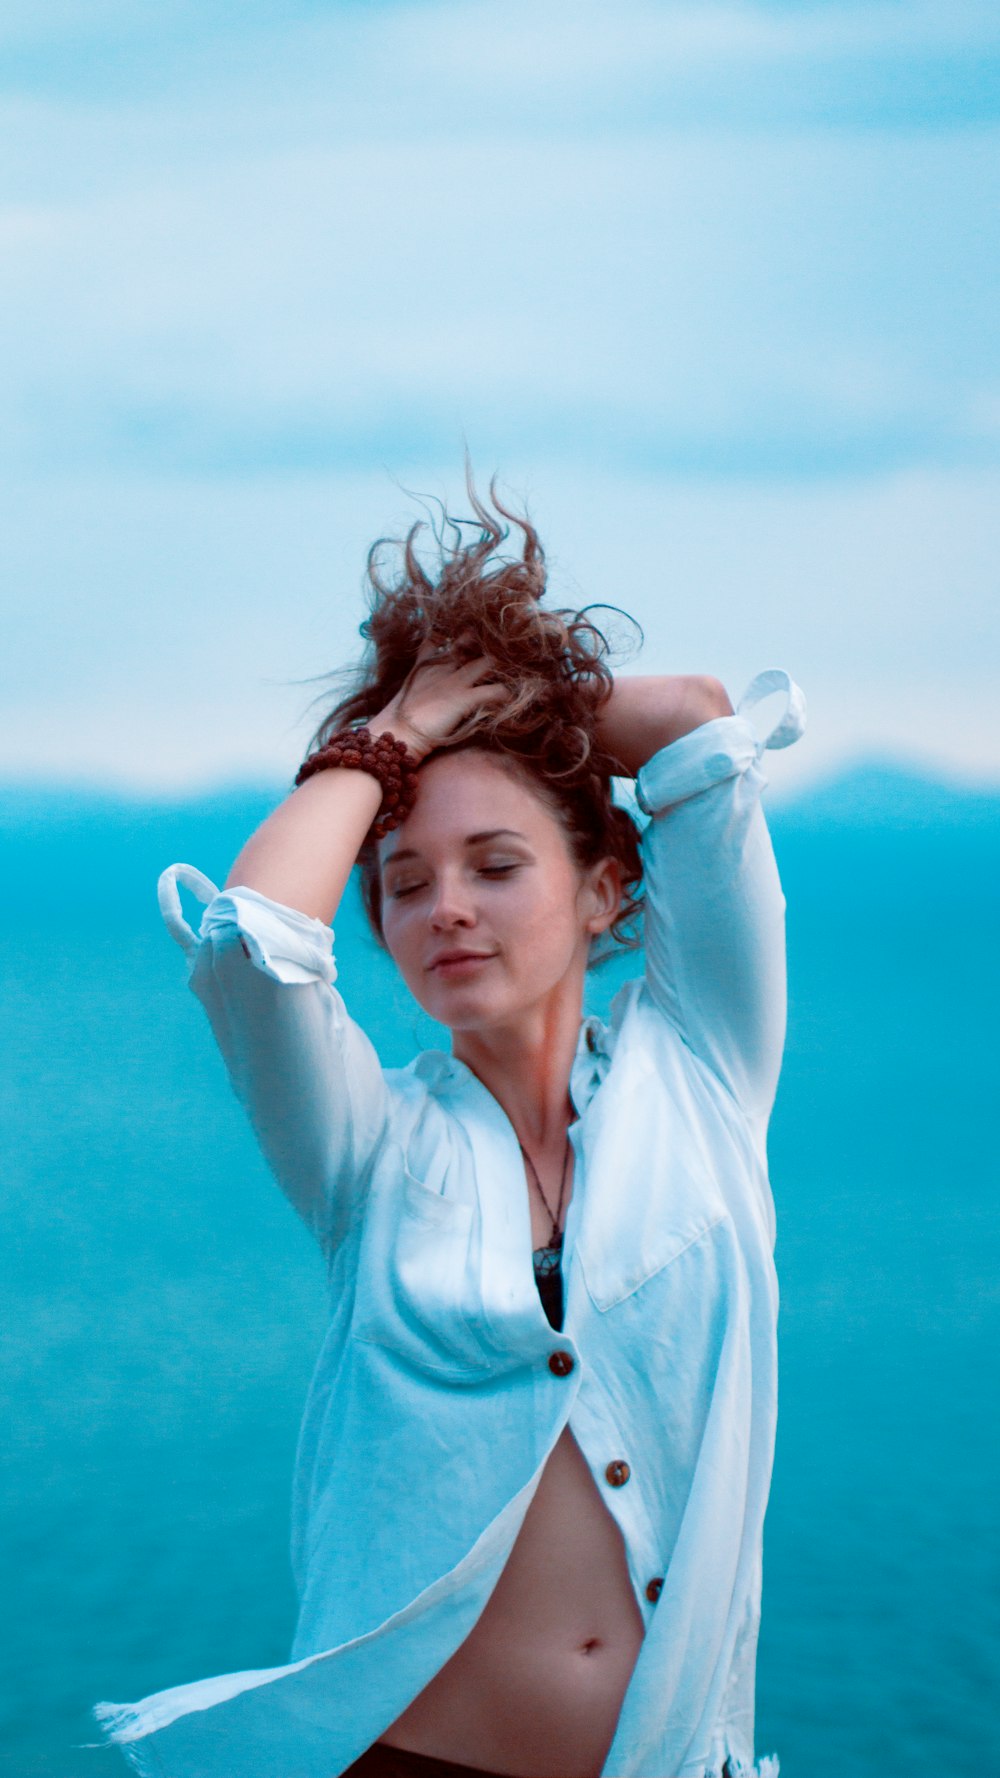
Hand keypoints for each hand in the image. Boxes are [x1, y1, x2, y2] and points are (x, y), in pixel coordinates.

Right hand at [368, 644, 509, 763]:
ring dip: (504, 667)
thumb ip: (419, 680)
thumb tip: (426, 684)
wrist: (395, 734)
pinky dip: (507, 695)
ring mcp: (455, 682)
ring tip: (518, 670)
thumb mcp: (408, 693)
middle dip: (486, 642)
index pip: (440, 637)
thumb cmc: (399, 721)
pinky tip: (512, 699)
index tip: (472, 633)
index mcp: (427, 664)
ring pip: (489, 662)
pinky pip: (496, 691)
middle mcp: (443, 667)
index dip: (459, 635)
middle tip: (502, 647)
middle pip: (469, 641)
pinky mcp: (463, 699)